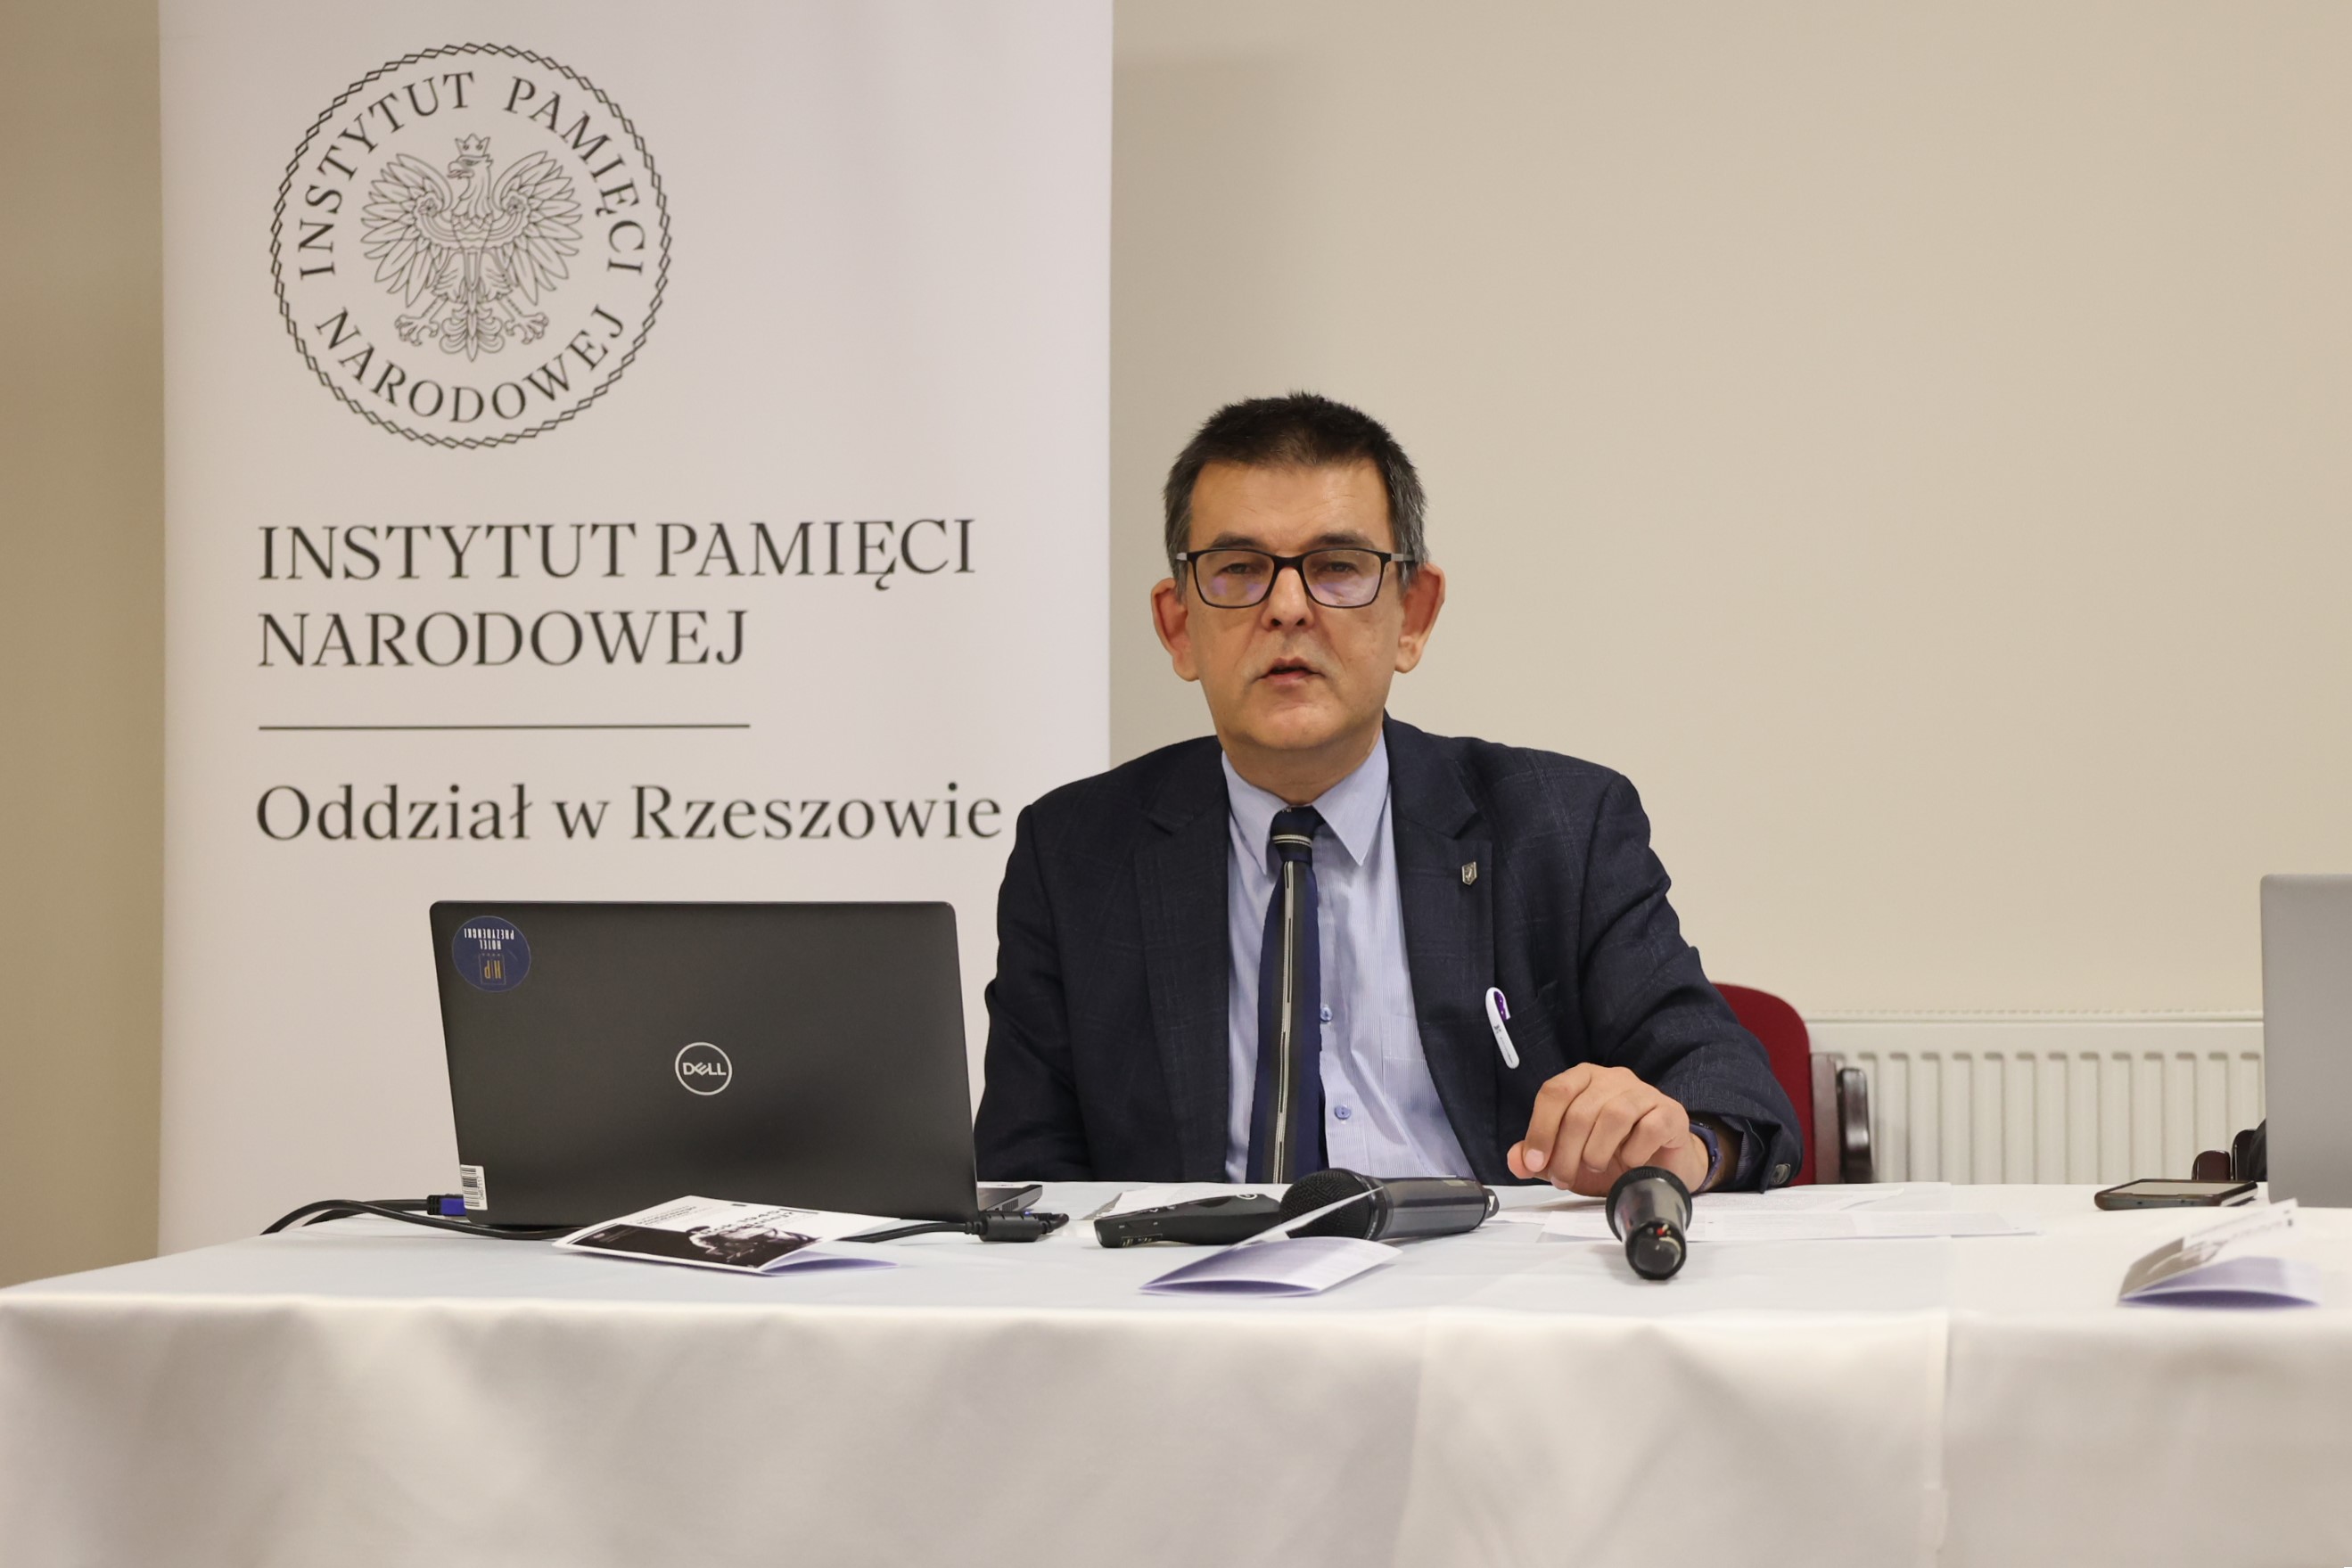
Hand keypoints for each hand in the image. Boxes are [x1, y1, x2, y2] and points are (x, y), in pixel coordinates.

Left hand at [1506, 1063, 1708, 1195]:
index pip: (1555, 1092)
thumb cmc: (1612, 1155)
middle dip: (1566, 1152)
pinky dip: (1634, 1151)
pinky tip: (1629, 1163)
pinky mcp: (1671, 1113)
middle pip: (1580, 1110)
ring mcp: (1645, 1093)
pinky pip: (1650, 1127)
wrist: (1661, 1165)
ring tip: (1595, 1167)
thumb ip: (1539, 1157)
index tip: (1535, 1164)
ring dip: (1597, 1151)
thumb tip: (1516, 1161)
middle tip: (1563, 1179)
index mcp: (1584, 1079)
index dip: (1540, 1129)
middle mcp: (1613, 1079)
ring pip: (1613, 1115)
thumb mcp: (1569, 1159)